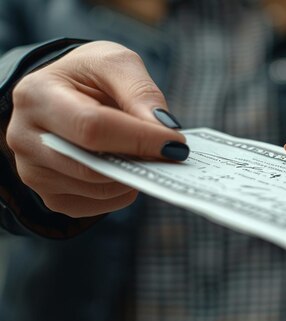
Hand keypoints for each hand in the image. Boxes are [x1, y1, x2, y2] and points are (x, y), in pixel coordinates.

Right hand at [7, 41, 186, 217]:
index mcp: (36, 95)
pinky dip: (122, 192)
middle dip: (139, 160)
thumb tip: (164, 130)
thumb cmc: (91, 76)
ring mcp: (33, 172)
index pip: (91, 127)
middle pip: (92, 165)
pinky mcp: (49, 195)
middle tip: (171, 152)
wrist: (66, 93)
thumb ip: (140, 92)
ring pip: (96, 189)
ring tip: (148, 154)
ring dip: (133, 176)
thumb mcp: (116, 63)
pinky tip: (128, 168)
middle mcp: (25, 137)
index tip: (176, 142)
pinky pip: (95, 206)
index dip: (138, 138)